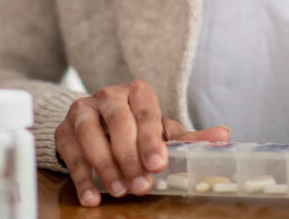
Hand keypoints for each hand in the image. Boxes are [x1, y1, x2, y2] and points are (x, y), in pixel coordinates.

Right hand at [54, 80, 229, 206]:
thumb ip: (191, 139)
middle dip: (129, 158)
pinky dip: (82, 178)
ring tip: (120, 191)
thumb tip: (224, 136)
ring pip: (90, 136)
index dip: (151, 140)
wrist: (102, 125)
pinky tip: (92, 197)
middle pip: (118, 124)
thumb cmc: (139, 130)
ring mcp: (83, 110)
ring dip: (106, 167)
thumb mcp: (164, 133)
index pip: (145, 114)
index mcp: (138, 92)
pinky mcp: (64, 130)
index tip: (157, 165)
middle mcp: (108, 96)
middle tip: (140, 185)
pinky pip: (71, 154)